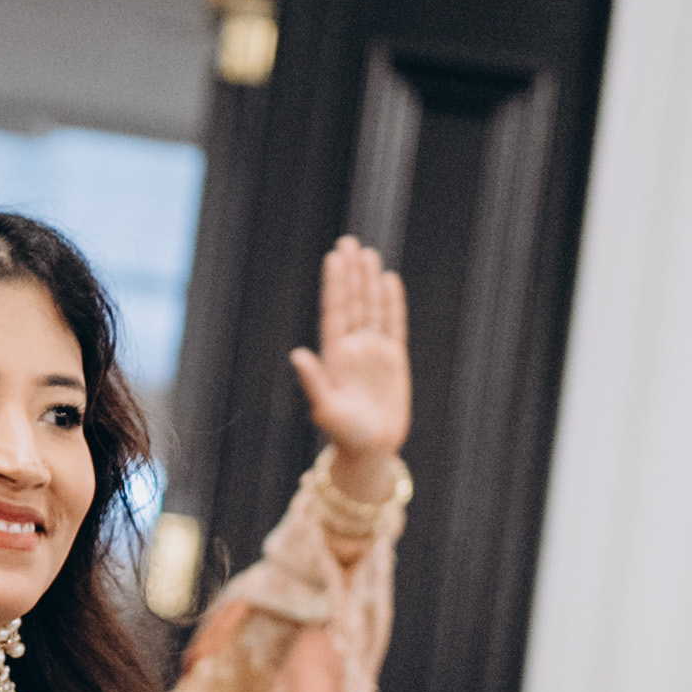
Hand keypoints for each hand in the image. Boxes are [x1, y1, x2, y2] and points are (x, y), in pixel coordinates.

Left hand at [288, 235, 410, 470]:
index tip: (334, 257)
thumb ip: (314, 380)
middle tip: (349, 242)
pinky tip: (390, 281)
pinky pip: (395, 325)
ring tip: (368, 254)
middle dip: (351, 273)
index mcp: (334, 355)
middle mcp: (353, 347)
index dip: (335, 284)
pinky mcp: (394, 360)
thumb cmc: (344, 433)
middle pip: (353, 302)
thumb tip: (296, 353)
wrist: (371, 449)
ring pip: (372, 308)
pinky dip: (392, 303)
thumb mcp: (325, 407)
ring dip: (370, 282)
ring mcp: (374, 351)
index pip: (335, 311)